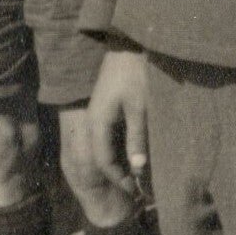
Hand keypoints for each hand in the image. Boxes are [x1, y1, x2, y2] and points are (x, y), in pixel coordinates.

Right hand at [86, 48, 149, 195]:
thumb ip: (137, 138)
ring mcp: (100, 112)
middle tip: (141, 187)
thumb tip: (138, 168)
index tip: (137, 190)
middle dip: (120, 173)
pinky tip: (137, 151)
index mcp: (98, 123)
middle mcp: (94, 120)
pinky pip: (112, 134)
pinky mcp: (108, 106)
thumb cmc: (137, 73)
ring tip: (141, 173)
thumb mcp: (141, 108)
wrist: (130, 44)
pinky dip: (123, 147)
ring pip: (107, 145)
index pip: (103, 161)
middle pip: (103, 156)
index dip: (120, 178)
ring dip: (122, 160)